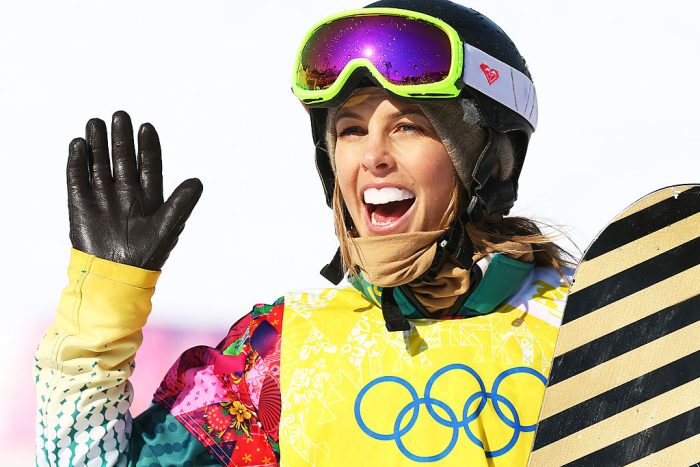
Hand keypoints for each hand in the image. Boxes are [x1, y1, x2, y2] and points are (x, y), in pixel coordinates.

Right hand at [67, 111, 202, 269]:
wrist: (115, 275)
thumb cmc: (146, 255)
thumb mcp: (167, 227)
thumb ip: (180, 203)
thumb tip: (198, 181)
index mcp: (148, 196)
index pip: (148, 164)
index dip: (147, 146)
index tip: (146, 127)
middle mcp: (125, 192)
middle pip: (123, 158)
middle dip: (121, 138)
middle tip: (120, 115)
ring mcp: (102, 196)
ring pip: (99, 163)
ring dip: (97, 144)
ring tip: (96, 122)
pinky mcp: (80, 204)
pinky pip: (77, 178)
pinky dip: (77, 161)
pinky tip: (79, 144)